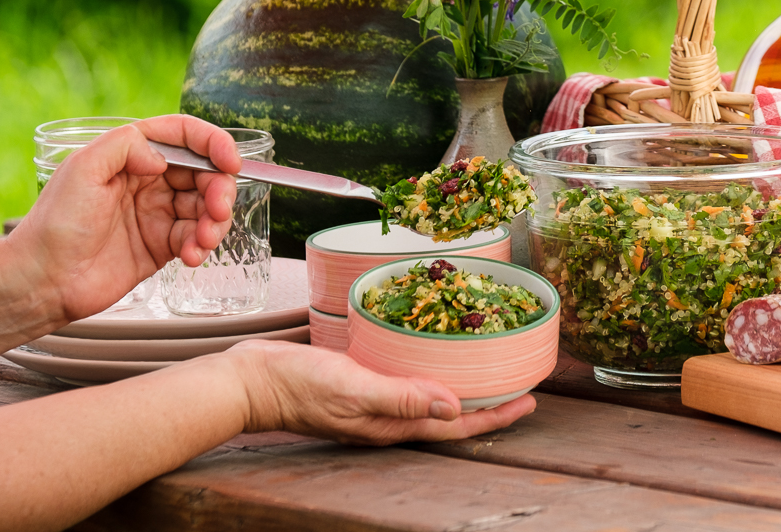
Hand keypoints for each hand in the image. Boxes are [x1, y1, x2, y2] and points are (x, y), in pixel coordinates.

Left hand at [10, 115, 244, 321]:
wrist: (42, 280)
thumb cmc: (56, 223)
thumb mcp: (83, 168)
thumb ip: (124, 146)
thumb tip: (162, 157)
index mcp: (131, 156)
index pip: (183, 137)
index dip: (213, 143)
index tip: (230, 161)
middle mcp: (149, 181)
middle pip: (204, 173)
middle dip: (220, 189)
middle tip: (217, 210)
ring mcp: (156, 214)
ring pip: (206, 207)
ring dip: (215, 221)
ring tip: (203, 240)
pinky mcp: (161, 246)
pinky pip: (196, 238)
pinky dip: (202, 245)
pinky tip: (192, 256)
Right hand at [229, 341, 535, 443]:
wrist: (251, 380)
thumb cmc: (299, 385)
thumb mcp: (353, 388)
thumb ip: (402, 398)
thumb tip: (454, 407)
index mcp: (391, 425)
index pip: (455, 426)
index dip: (494, 416)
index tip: (528, 401)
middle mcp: (387, 418)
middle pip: (448, 415)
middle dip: (487, 404)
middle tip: (520, 383)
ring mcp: (374, 403)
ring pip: (429, 398)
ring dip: (461, 386)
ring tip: (489, 368)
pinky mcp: (360, 384)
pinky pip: (406, 382)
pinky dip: (429, 371)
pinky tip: (433, 353)